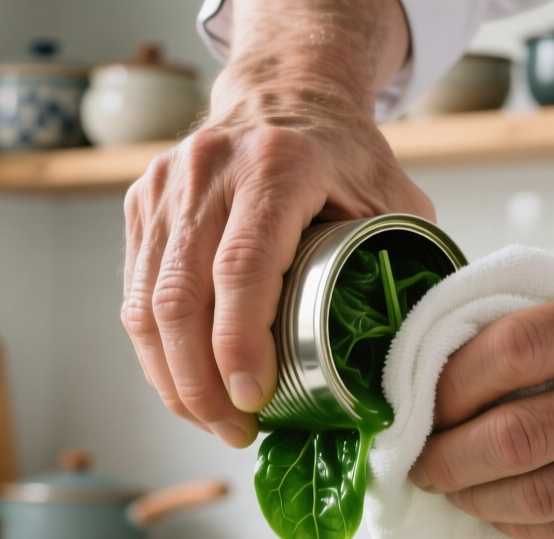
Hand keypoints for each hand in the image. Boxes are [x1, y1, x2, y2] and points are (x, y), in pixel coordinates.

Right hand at [120, 0, 428, 448]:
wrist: (286, 93)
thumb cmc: (345, 156)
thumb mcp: (393, 198)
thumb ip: (407, 264)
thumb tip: (417, 354)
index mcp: (279, 164)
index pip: (243, 266)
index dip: (240, 344)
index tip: (252, 401)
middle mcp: (211, 169)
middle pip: (182, 297)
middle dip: (201, 383)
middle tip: (235, 431)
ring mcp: (166, 186)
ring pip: (147, 304)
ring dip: (174, 379)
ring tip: (212, 422)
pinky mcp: (141, 205)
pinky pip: (136, 295)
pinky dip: (157, 353)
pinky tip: (187, 387)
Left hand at [407, 263, 553, 538]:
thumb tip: (468, 330)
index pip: (508, 353)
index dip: (446, 385)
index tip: (420, 401)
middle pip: (513, 434)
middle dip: (446, 456)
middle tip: (418, 461)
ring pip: (539, 494)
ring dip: (477, 499)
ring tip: (453, 490)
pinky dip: (526, 528)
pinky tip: (502, 514)